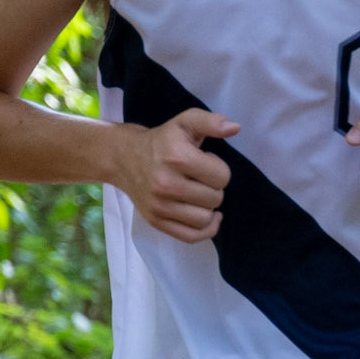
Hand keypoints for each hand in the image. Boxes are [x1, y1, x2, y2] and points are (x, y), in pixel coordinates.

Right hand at [113, 107, 238, 241]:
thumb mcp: (185, 122)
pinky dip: (205, 230)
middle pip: (215, 199)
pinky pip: (192, 236)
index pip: (222, 176)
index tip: (205, 162)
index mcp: (177, 157)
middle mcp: (167, 184)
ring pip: (205, 219)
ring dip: (207, 207)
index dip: (218, 169)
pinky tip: (207, 217)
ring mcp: (160, 206)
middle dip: (213, 187)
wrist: (124, 158)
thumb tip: (235, 127)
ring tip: (197, 194)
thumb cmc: (162, 141)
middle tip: (198, 178)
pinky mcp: (156, 221)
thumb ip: (211, 122)